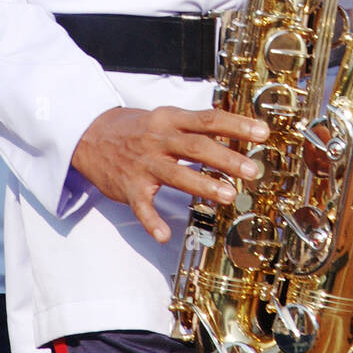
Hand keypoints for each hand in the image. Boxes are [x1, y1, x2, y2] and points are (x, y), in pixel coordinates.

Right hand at [72, 106, 269, 242]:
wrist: (89, 135)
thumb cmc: (138, 128)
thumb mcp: (166, 117)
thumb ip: (197, 126)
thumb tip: (237, 132)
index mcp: (170, 119)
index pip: (209, 119)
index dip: (237, 125)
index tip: (263, 134)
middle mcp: (158, 139)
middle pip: (196, 146)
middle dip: (226, 158)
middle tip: (253, 170)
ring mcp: (142, 164)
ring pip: (175, 174)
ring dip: (202, 185)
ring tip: (228, 195)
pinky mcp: (128, 187)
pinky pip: (142, 207)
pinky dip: (152, 221)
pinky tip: (164, 234)